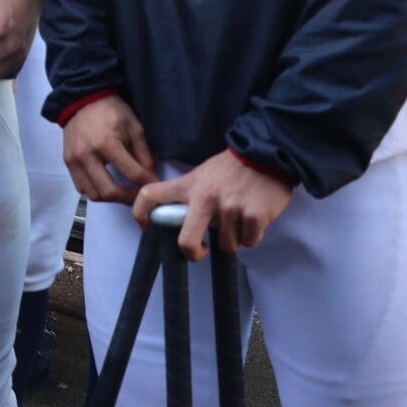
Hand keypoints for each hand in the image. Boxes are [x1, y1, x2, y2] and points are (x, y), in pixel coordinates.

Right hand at [61, 94, 156, 203]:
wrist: (82, 99)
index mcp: (107, 143)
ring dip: (110, 197)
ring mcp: (75, 160)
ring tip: (122, 193)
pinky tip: (105, 184)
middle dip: (128, 199)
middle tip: (139, 198)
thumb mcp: (134, 127)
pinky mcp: (67, 161)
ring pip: (93, 194)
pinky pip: (80, 187)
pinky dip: (94, 190)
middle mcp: (87, 155)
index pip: (132, 174)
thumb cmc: (110, 111)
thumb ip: (144, 154)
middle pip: (110, 191)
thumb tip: (151, 177)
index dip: (147, 184)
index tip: (154, 187)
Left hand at [133, 150, 292, 261]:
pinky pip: (249, 241)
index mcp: (188, 185)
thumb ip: (189, 195)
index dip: (139, 213)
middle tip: (201, 250)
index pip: (150, 195)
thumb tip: (179, 220)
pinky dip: (252, 235)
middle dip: (193, 253)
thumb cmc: (231, 168)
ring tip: (238, 217)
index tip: (145, 225)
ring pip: (226, 245)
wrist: (266, 153)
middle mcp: (205, 199)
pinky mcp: (254, 216)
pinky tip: (253, 217)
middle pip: (186, 241)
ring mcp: (230, 209)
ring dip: (233, 237)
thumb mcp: (201, 174)